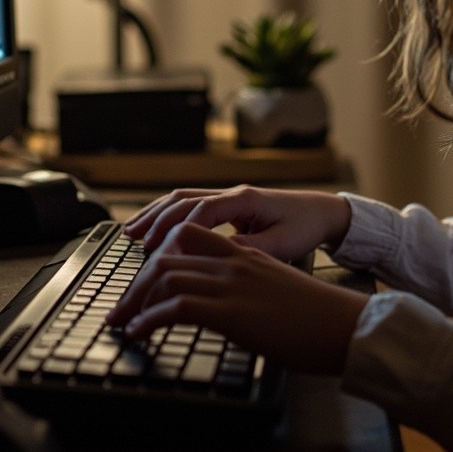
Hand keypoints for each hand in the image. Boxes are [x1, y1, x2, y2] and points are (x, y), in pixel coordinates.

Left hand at [106, 222, 366, 373]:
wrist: (344, 324)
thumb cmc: (315, 314)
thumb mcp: (275, 286)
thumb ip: (247, 284)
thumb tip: (225, 303)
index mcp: (244, 253)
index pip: (189, 232)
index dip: (157, 246)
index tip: (139, 267)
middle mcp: (233, 260)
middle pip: (168, 254)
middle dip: (136, 280)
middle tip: (120, 306)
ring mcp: (231, 283)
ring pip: (165, 275)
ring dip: (135, 300)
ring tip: (122, 322)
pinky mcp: (232, 311)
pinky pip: (176, 306)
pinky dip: (149, 319)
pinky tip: (139, 333)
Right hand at [122, 184, 351, 258]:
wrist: (322, 212)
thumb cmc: (304, 228)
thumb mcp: (281, 245)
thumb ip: (249, 250)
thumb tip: (215, 257)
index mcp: (245, 200)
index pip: (201, 209)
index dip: (177, 229)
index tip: (159, 251)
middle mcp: (232, 193)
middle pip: (184, 199)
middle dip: (156, 220)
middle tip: (134, 245)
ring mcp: (227, 197)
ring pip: (182, 198)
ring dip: (155, 214)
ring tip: (130, 233)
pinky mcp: (227, 205)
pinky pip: (189, 204)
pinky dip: (167, 214)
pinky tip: (153, 228)